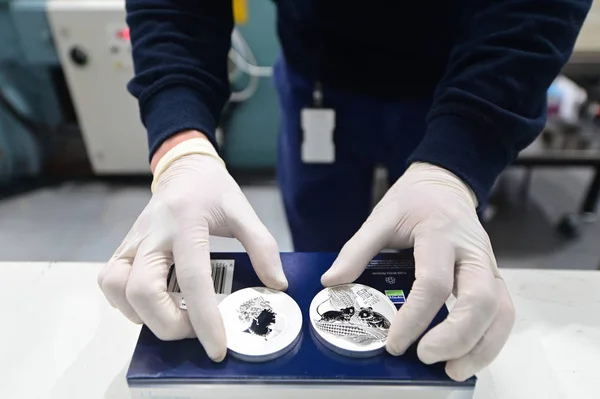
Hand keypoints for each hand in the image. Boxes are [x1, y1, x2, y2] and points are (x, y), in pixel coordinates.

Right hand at [97, 133, 287, 361]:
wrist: (183, 168)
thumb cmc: (213, 190)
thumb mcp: (243, 210)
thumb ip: (262, 245)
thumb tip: (276, 284)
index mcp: (186, 223)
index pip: (192, 278)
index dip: (204, 318)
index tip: (217, 348)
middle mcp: (153, 234)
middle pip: (142, 290)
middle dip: (167, 323)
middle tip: (194, 329)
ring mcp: (133, 240)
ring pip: (117, 289)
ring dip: (144, 315)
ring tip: (174, 317)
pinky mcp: (123, 247)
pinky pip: (110, 282)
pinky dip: (127, 303)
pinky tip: (153, 304)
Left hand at [321, 162, 514, 380]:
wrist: (444, 184)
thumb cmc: (413, 201)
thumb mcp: (381, 216)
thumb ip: (357, 249)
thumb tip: (332, 282)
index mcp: (440, 235)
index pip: (433, 282)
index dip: (414, 317)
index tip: (394, 343)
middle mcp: (471, 252)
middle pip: (481, 300)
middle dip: (457, 336)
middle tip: (426, 357)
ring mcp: (488, 264)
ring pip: (501, 310)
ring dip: (482, 346)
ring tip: (453, 370)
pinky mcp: (493, 276)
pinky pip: (504, 311)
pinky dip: (491, 339)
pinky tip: (468, 356)